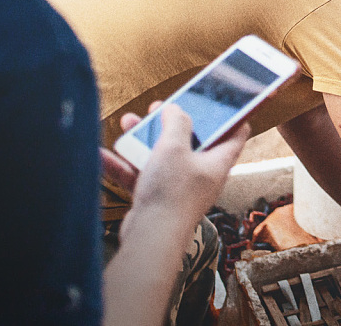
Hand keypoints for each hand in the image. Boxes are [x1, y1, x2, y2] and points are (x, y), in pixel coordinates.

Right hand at [118, 104, 249, 246]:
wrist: (151, 239)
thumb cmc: (171, 193)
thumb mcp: (174, 147)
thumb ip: (176, 123)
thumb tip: (176, 109)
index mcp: (218, 161)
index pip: (236, 133)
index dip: (231, 115)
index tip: (220, 101)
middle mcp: (202, 175)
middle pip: (191, 142)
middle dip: (172, 124)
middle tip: (158, 109)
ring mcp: (179, 188)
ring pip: (163, 157)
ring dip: (144, 141)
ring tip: (128, 122)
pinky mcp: (158, 200)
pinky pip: (142, 176)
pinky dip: (125, 166)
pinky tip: (104, 154)